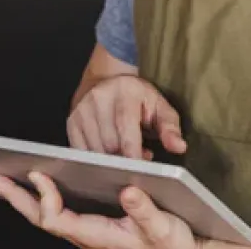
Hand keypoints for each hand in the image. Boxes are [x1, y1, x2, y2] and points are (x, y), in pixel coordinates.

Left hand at [0, 171, 199, 248]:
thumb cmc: (172, 242)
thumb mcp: (164, 227)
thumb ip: (145, 211)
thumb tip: (128, 192)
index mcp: (97, 235)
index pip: (56, 219)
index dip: (43, 198)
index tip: (37, 174)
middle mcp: (85, 235)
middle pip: (41, 217)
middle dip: (16, 197)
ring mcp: (86, 231)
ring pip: (46, 215)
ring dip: (24, 198)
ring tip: (3, 180)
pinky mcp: (90, 225)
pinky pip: (57, 212)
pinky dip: (41, 197)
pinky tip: (35, 186)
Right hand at [68, 75, 186, 159]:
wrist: (106, 81)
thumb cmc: (136, 98)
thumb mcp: (159, 106)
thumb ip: (170, 128)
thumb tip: (179, 147)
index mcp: (124, 93)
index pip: (126, 129)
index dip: (133, 153)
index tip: (141, 170)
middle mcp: (99, 99)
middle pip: (109, 145)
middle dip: (124, 159)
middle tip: (138, 158)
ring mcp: (81, 111)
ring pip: (94, 152)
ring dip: (110, 161)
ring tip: (124, 153)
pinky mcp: (71, 122)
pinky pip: (81, 152)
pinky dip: (95, 160)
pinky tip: (107, 154)